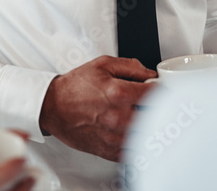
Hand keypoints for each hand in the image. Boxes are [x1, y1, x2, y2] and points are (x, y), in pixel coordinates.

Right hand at [38, 55, 156, 161]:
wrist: (52, 108)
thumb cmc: (75, 87)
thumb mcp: (102, 65)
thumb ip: (131, 67)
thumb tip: (151, 74)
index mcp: (118, 93)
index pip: (157, 94)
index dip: (163, 90)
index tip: (162, 90)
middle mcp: (118, 116)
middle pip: (157, 116)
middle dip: (160, 108)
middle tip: (157, 103)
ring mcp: (115, 136)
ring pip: (149, 135)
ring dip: (151, 126)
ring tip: (144, 117)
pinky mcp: (110, 150)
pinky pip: (136, 151)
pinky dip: (140, 141)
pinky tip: (134, 131)